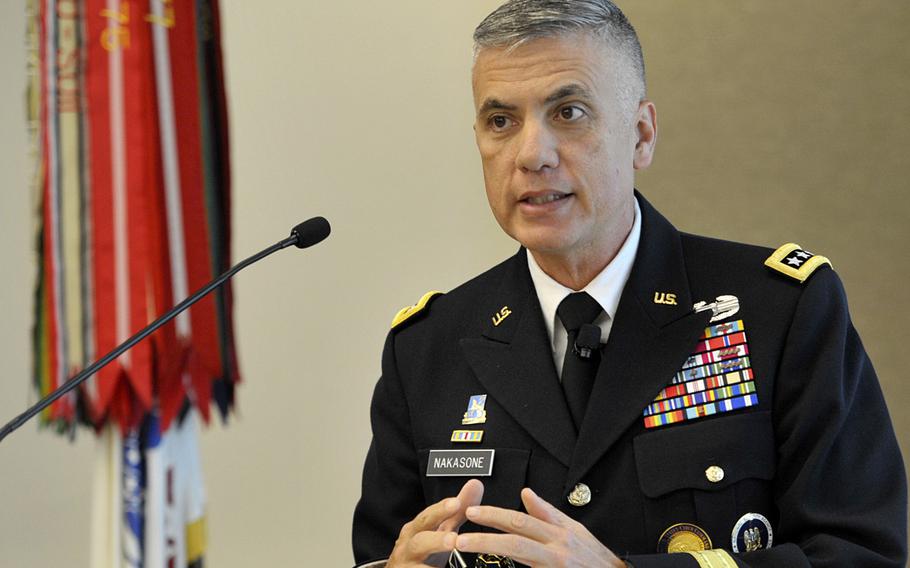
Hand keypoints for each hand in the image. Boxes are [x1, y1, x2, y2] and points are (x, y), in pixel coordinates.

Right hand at [387, 479, 484, 566]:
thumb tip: (476, 484)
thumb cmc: (424, 551)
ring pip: (418, 565)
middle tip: (454, 539)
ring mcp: (407, 564)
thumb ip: (458, 511)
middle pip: (420, 541)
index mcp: (416, 529)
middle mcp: (408, 546)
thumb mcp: (440, 530)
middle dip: (436, 540)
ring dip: (431, 564)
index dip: (441, 510)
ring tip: (450, 553)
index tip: (456, 503)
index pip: (429, 516)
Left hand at [454, 487, 624, 566]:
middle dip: (486, 532)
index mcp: (560, 533)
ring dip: (490, 549)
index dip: (495, 514)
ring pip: (519, 554)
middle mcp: (558, 549)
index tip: (472, 511)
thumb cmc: (596, 561)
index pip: (522, 520)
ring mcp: (556, 566)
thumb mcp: (575, 531)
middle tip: (460, 533)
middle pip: (516, 537)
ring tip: (466, 546)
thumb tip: (526, 494)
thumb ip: (548, 513)